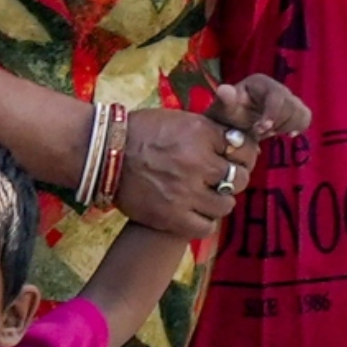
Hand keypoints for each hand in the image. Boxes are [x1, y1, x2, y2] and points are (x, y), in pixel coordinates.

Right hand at [117, 108, 265, 238]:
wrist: (103, 154)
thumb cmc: (140, 132)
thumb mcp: (178, 119)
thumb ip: (207, 129)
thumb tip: (235, 140)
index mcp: (200, 133)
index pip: (242, 147)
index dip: (243, 153)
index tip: (237, 158)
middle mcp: (197, 162)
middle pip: (239, 178)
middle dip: (234, 178)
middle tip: (223, 179)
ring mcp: (186, 192)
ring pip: (226, 204)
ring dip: (220, 201)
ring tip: (208, 196)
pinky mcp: (172, 217)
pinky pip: (206, 226)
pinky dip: (205, 221)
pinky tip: (197, 213)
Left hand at [208, 74, 310, 138]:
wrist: (234, 122)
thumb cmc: (229, 113)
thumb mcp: (222, 108)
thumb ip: (225, 101)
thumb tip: (224, 89)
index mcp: (261, 83)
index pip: (276, 96)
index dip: (272, 113)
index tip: (261, 129)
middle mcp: (278, 87)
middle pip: (291, 106)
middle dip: (275, 125)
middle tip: (258, 133)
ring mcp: (289, 98)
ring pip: (300, 113)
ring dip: (285, 128)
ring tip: (267, 133)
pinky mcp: (295, 109)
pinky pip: (305, 117)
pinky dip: (298, 127)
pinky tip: (286, 134)